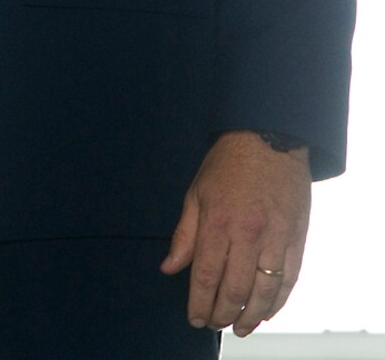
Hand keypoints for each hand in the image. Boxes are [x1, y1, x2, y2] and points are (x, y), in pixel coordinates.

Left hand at [162, 130, 310, 334]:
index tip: (194, 318)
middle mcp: (248, 235)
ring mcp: (277, 238)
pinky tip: (267, 310)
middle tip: (214, 325)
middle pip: (236, 288)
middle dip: (223, 313)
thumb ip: (184, 236)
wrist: (268, 140)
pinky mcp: (297, 238)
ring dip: (252, 315)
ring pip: (266, 290)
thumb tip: (169, 267)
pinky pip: (290, 278)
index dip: (199, 303)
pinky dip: (279, 299)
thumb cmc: (227, 165)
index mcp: (218, 223)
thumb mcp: (194, 194)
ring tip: (240, 327)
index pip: (205, 275)